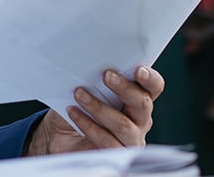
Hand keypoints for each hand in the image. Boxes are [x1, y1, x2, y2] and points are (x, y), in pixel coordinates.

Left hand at [24, 66, 164, 154]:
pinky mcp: (117, 154)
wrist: (59, 136)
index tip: (138, 70)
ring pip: (123, 124)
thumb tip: (89, 59)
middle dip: (125, 88)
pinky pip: (107, 142)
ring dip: (99, 107)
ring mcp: (131, 139)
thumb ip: (93, 77)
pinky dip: (89, 125)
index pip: (153, 87)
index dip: (150, 78)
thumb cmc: (77, 107)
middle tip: (106, 75)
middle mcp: (140, 119)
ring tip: (79, 94)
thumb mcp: (85, 88)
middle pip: (142, 103)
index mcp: (137, 98)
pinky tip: (74, 113)